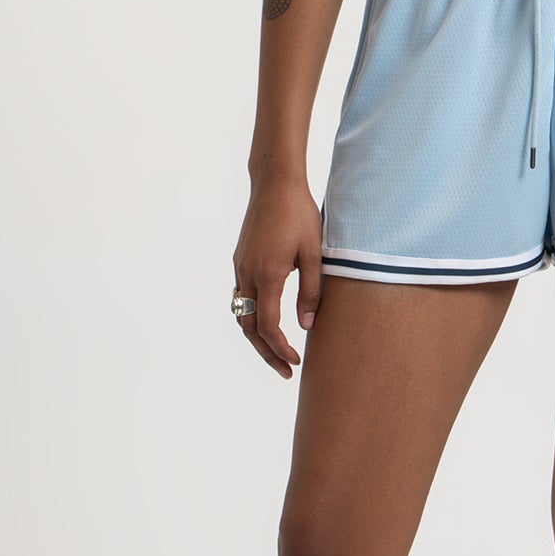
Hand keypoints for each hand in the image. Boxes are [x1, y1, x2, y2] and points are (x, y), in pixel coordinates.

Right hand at [232, 174, 323, 377]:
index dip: (280, 349)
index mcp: (268, 274)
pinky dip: (251, 318)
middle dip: (266, 352)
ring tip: (276, 353)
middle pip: (249, 328)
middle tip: (286, 371)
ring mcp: (240, 267)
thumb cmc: (300, 215)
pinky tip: (267, 323)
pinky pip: (241, 298)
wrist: (275, 184)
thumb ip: (312, 292)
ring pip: (241, 314)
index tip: (295, 362)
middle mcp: (247, 274)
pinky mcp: (240, 260)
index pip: (268, 326)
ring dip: (256, 337)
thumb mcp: (314, 254)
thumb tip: (307, 327)